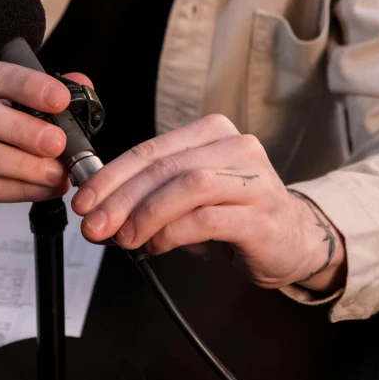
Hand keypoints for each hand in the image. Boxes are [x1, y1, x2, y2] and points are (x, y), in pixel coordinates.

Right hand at [0, 60, 89, 224]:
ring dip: (23, 164)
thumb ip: (42, 94)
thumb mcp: (7, 105)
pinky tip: (47, 188)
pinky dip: (21, 189)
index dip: (26, 85)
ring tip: (57, 172)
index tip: (60, 99)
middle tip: (57, 142)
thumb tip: (80, 83)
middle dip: (21, 128)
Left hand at [72, 115, 346, 292]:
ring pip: (185, 185)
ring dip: (145, 214)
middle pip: (164, 166)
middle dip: (120, 198)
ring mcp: (252, 179)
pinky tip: (155, 245)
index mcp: (211, 134)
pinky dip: (172, 233)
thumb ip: (148, 199)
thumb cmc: (235, 218)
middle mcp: (235, 147)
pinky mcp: (261, 214)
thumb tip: (100, 213)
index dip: (111, 176)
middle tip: (95, 225)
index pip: (150, 149)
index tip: (85, 201)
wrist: (294, 241)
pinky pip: (206, 218)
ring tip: (125, 238)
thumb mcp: (186, 201)